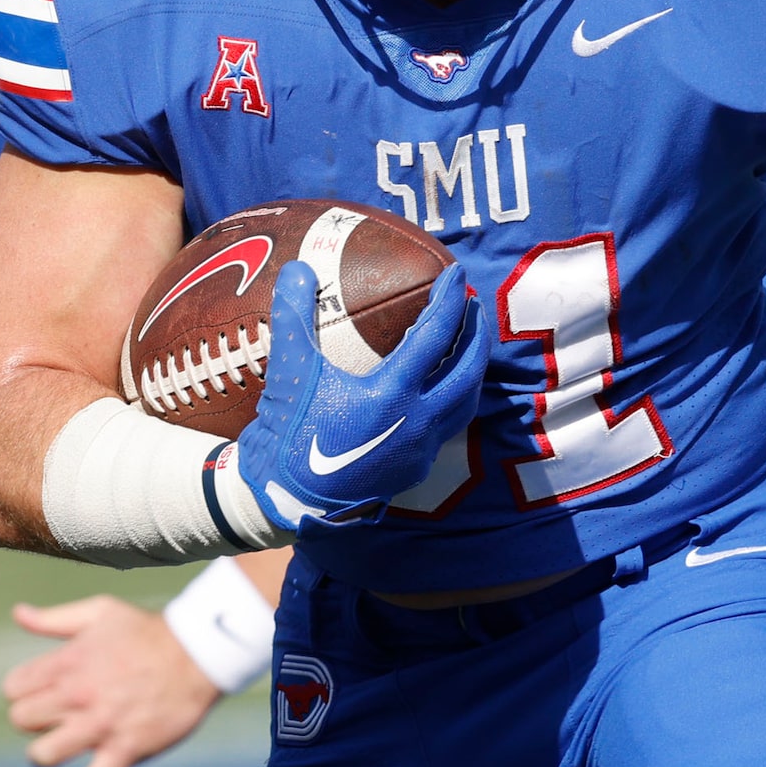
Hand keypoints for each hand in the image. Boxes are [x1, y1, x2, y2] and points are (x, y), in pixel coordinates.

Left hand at [4, 595, 219, 766]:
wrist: (197, 654)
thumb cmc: (146, 632)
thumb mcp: (98, 612)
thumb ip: (54, 619)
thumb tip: (18, 613)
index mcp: (67, 662)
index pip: (12, 688)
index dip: (21, 691)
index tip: (39, 692)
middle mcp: (78, 695)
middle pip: (21, 720)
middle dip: (30, 720)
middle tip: (51, 717)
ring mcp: (101, 726)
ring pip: (42, 755)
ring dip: (43, 754)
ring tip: (56, 747)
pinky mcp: (126, 751)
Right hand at [232, 259, 488, 528]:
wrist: (288, 498)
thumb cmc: (289, 432)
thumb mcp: (289, 370)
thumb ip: (294, 316)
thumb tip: (298, 268)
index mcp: (393, 394)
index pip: (436, 335)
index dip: (450, 299)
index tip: (457, 274)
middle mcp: (418, 421)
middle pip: (468, 369)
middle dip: (477, 333)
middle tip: (474, 305)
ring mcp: (420, 449)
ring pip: (465, 403)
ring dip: (471, 369)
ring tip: (467, 345)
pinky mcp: (414, 469)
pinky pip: (446, 427)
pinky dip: (452, 400)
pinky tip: (438, 390)